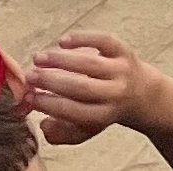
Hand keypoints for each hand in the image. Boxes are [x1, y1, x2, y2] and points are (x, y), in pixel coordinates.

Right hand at [25, 29, 158, 147]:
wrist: (143, 95)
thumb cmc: (105, 111)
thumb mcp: (86, 130)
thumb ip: (62, 134)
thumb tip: (43, 124)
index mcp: (103, 115)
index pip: (73, 110)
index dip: (48, 103)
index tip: (29, 96)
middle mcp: (115, 93)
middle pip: (80, 87)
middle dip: (51, 81)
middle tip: (30, 76)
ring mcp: (121, 70)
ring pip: (89, 63)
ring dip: (60, 60)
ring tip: (38, 58)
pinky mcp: (125, 51)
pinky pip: (104, 41)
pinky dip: (84, 38)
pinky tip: (62, 41)